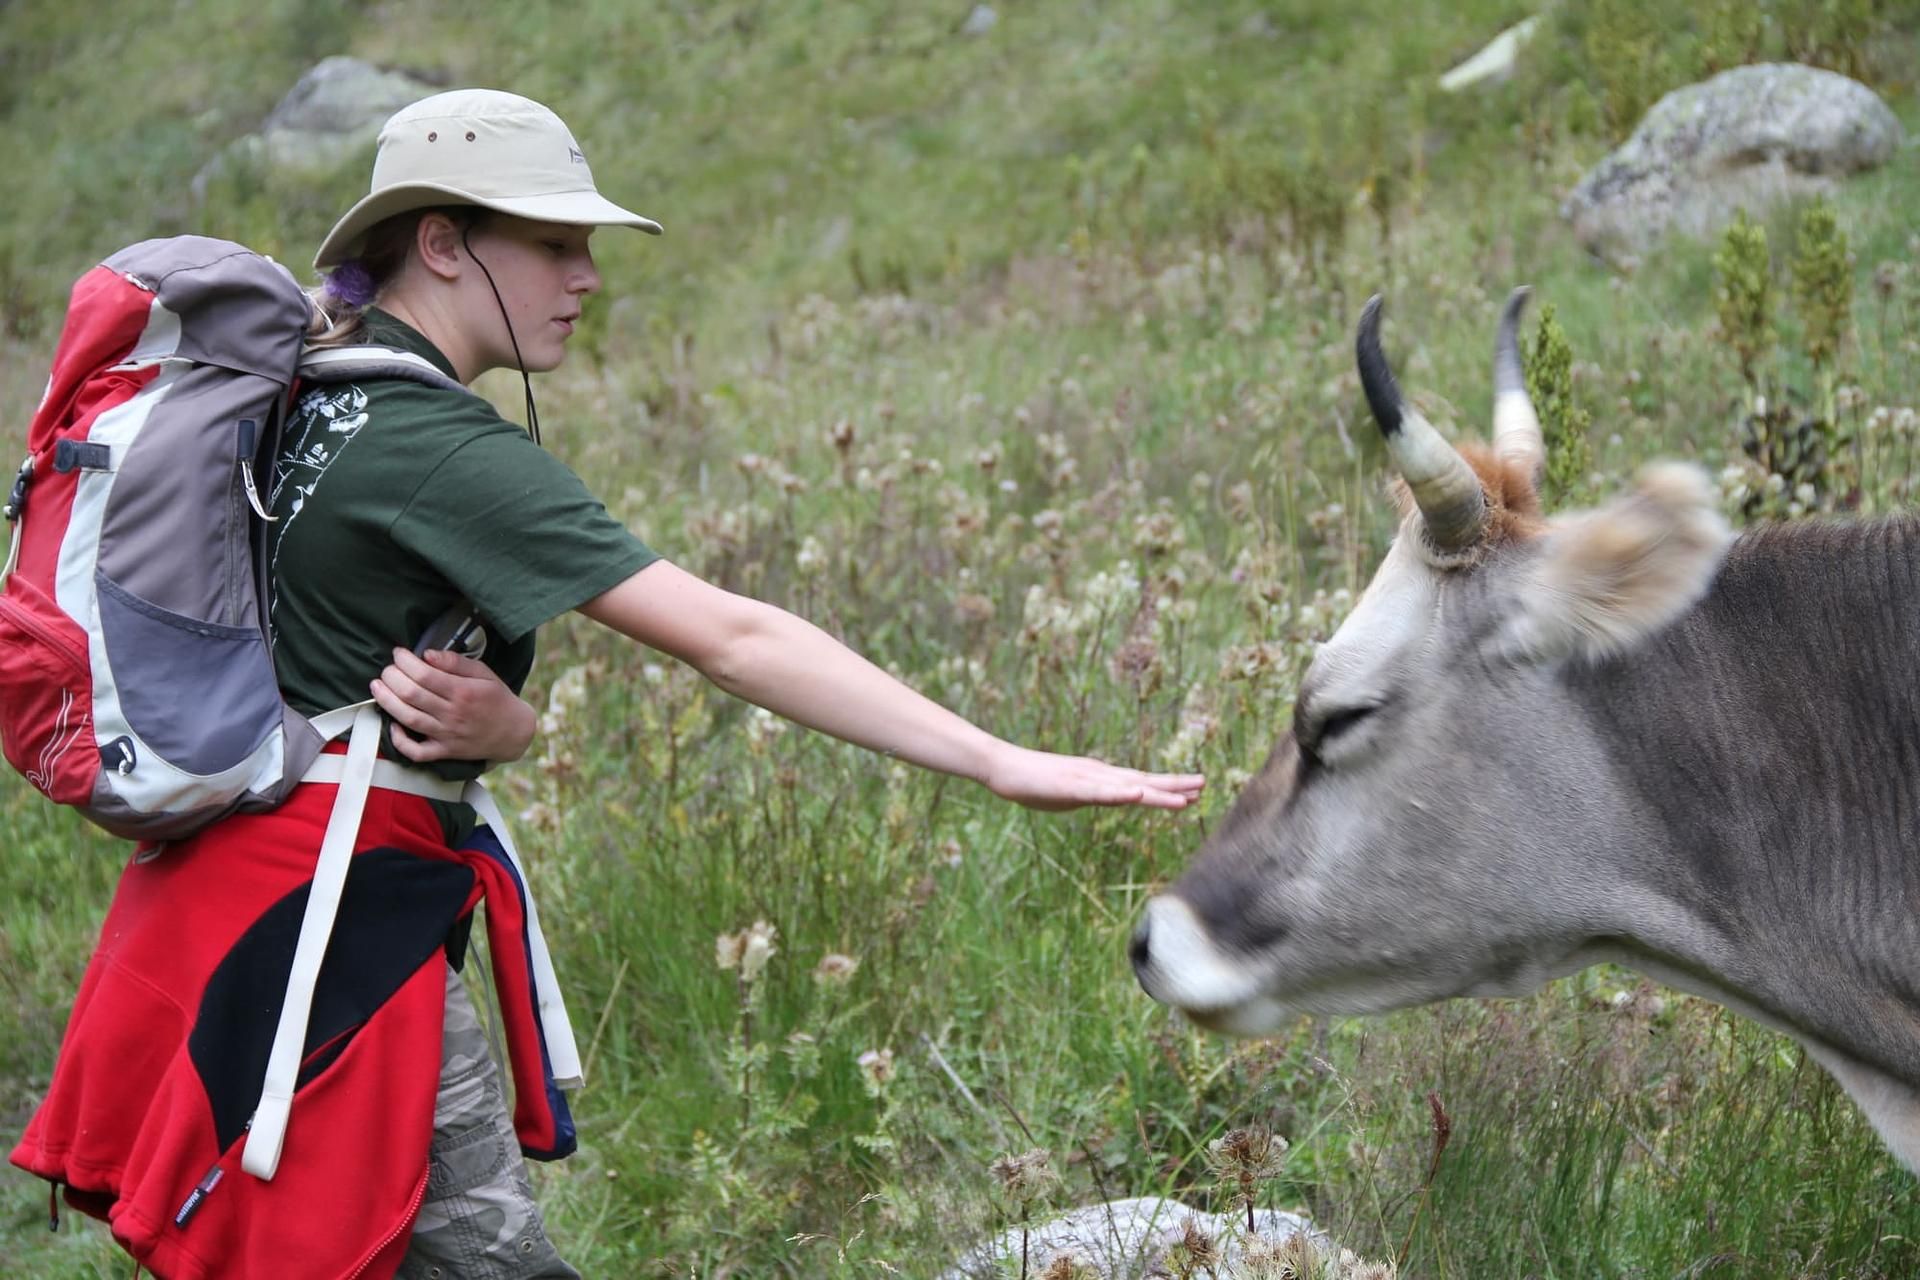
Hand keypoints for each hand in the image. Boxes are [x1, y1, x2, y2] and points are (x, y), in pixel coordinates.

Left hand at [370, 647, 536, 763]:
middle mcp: (452, 714)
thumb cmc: (497, 699)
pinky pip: (417, 752)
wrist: (514, 732)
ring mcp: (447, 735)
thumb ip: (456, 662)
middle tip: (387, 669)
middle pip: (411, 694)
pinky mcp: (444, 752)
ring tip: (377, 687)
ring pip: (408, 719)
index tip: (399, 653)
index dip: (405, 661)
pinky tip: (392, 725)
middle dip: (392, 677)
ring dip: (387, 701)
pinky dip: (400, 741)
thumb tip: (426, 654)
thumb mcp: (484, 673)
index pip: (424, 674)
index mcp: (463, 692)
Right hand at [983, 743, 1204, 810]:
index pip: (1141, 783)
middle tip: (1204, 785)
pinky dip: (1120, 793)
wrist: (1003, 767)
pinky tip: (1137, 794)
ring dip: (1157, 792)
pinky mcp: (1070, 786)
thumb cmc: (1033, 782)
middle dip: (1174, 785)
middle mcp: (1099, 774)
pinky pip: (1099, 792)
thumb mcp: (1071, 794)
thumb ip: (1093, 795)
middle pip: (1142, 781)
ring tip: (1185, 798)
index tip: (1195, 792)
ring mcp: (1086, 779)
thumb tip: (1110, 798)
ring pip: (1128, 787)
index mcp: (1100, 778)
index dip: (1168, 787)